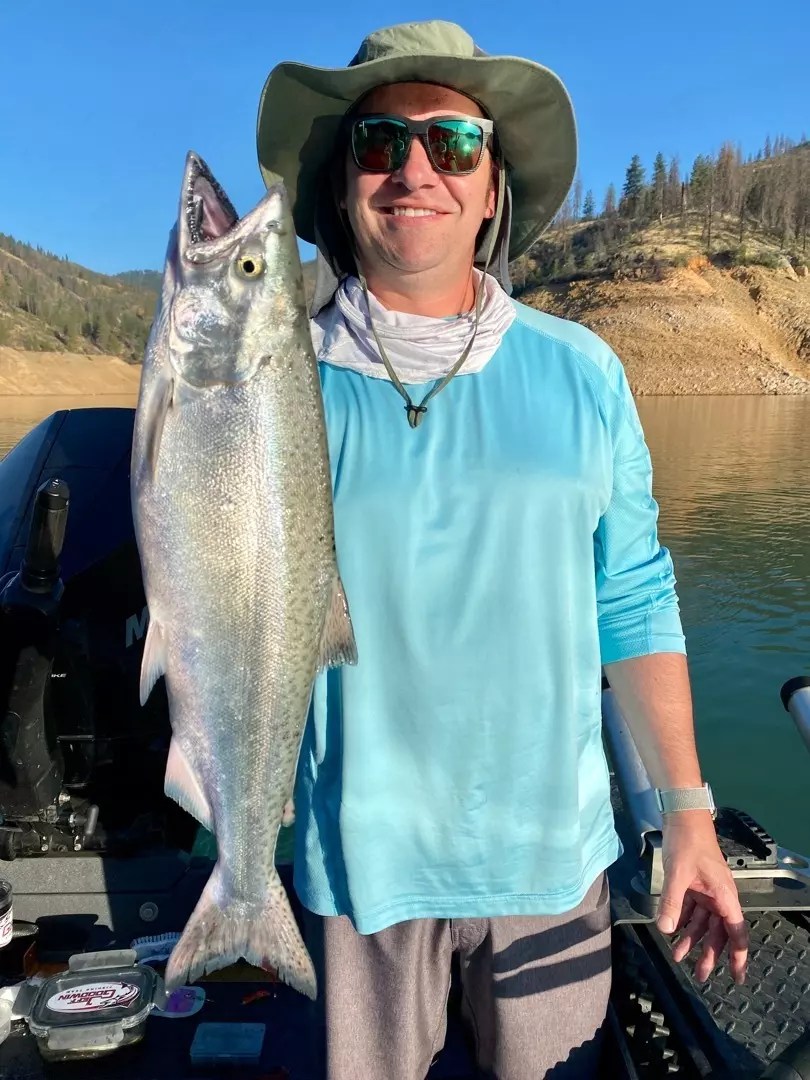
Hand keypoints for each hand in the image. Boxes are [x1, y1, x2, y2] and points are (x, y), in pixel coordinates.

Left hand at [656, 811, 748, 984]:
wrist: (682, 815)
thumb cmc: (687, 842)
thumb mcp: (677, 874)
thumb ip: (671, 902)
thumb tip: (666, 929)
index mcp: (724, 895)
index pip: (736, 932)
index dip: (738, 956)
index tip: (738, 976)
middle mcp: (718, 895)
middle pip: (717, 931)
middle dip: (709, 953)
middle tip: (699, 974)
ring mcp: (706, 889)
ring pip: (702, 921)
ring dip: (691, 938)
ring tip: (678, 955)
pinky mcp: (693, 883)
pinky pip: (690, 908)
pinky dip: (682, 919)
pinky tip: (671, 930)